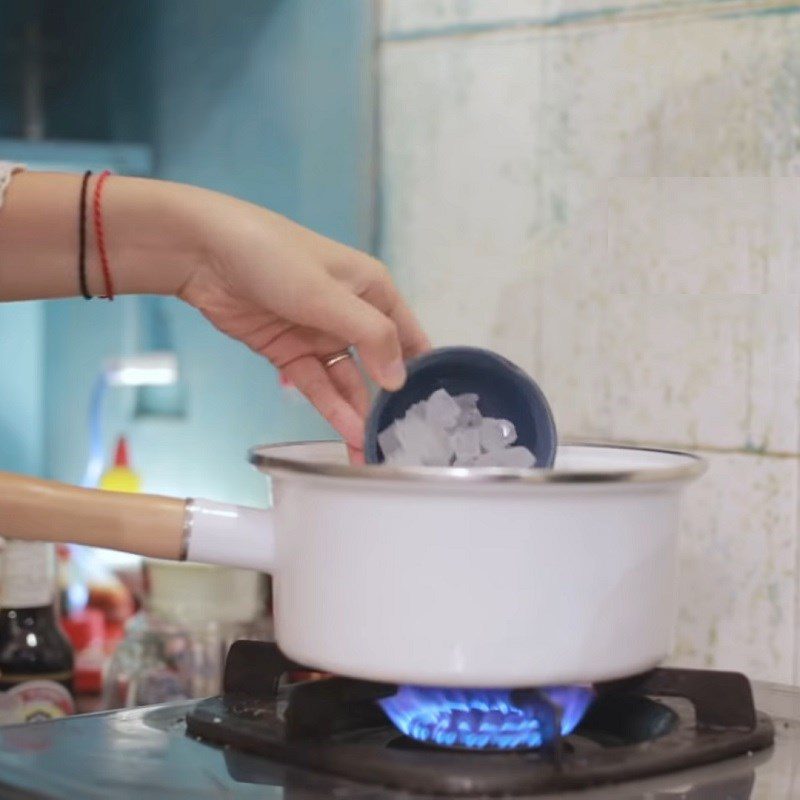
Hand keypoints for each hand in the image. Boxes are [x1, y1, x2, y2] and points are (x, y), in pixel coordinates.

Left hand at [177, 192, 429, 458]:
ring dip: (358, 413)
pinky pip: (317, 384)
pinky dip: (332, 407)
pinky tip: (347, 431)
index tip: (433, 411)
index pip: (407, 335)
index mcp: (372, 289)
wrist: (202, 251)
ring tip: (371, 449)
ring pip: (347, 381)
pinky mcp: (288, 350)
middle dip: (388, 401)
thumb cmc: (274, 258)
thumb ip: (371, 336)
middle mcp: (351, 313)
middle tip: (399, 441)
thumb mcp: (329, 295)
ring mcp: (318, 334)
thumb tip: (400, 379)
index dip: (421, 371)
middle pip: (377, 365)